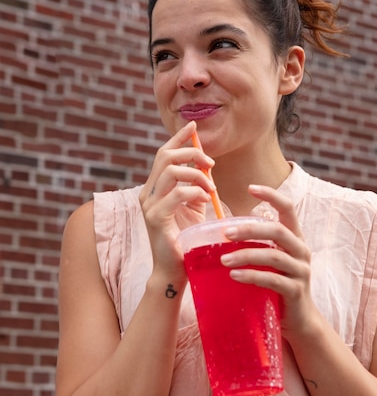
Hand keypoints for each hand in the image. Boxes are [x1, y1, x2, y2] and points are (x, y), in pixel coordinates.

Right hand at [139, 121, 215, 278]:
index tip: (194, 125)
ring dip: (196, 174)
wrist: (175, 270)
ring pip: (171, 171)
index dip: (178, 137)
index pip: (163, 154)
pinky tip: (206, 199)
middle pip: (165, 156)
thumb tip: (205, 168)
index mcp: (154, 188)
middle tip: (210, 163)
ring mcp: (149, 205)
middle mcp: (147, 193)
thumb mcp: (193, 207)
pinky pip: (177, 193)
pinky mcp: (156, 218)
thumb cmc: (186, 240)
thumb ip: (195, 187)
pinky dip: (195, 191)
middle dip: (191, 152)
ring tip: (210, 187)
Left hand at [219, 184, 316, 342]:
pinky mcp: (296, 291)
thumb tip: (224, 229)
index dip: (271, 195)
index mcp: (295, 238)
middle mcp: (301, 251)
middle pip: (277, 230)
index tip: (250, 187)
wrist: (298, 321)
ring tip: (223, 259)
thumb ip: (257, 245)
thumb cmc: (277, 286)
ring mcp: (301, 271)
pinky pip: (273, 280)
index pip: (287, 208)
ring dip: (246, 255)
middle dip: (250, 229)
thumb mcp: (270, 261)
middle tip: (225, 232)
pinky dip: (252, 276)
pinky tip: (235, 276)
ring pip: (274, 256)